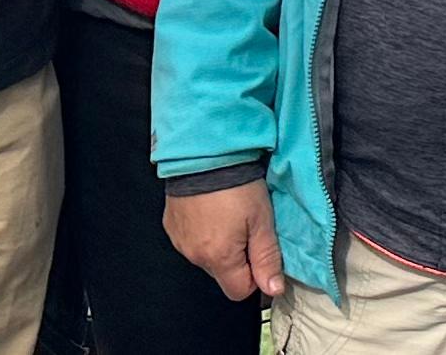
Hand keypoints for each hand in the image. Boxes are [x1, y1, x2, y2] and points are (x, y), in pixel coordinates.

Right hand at [165, 181, 283, 300]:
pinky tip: (212, 211)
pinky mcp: (171, 227)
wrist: (204, 155)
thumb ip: (267, 259)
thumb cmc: (237, 187)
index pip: (239, 291)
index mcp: (218, 258)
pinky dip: (204, 233)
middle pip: (223, 274)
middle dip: (238, 259)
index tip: (261, 253)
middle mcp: (194, 255)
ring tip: (229, 215)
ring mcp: (180, 241)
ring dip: (220, 246)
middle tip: (248, 227)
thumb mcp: (262, 221)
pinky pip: (191, 242)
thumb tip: (273, 290)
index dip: (255, 277)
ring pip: (207, 258)